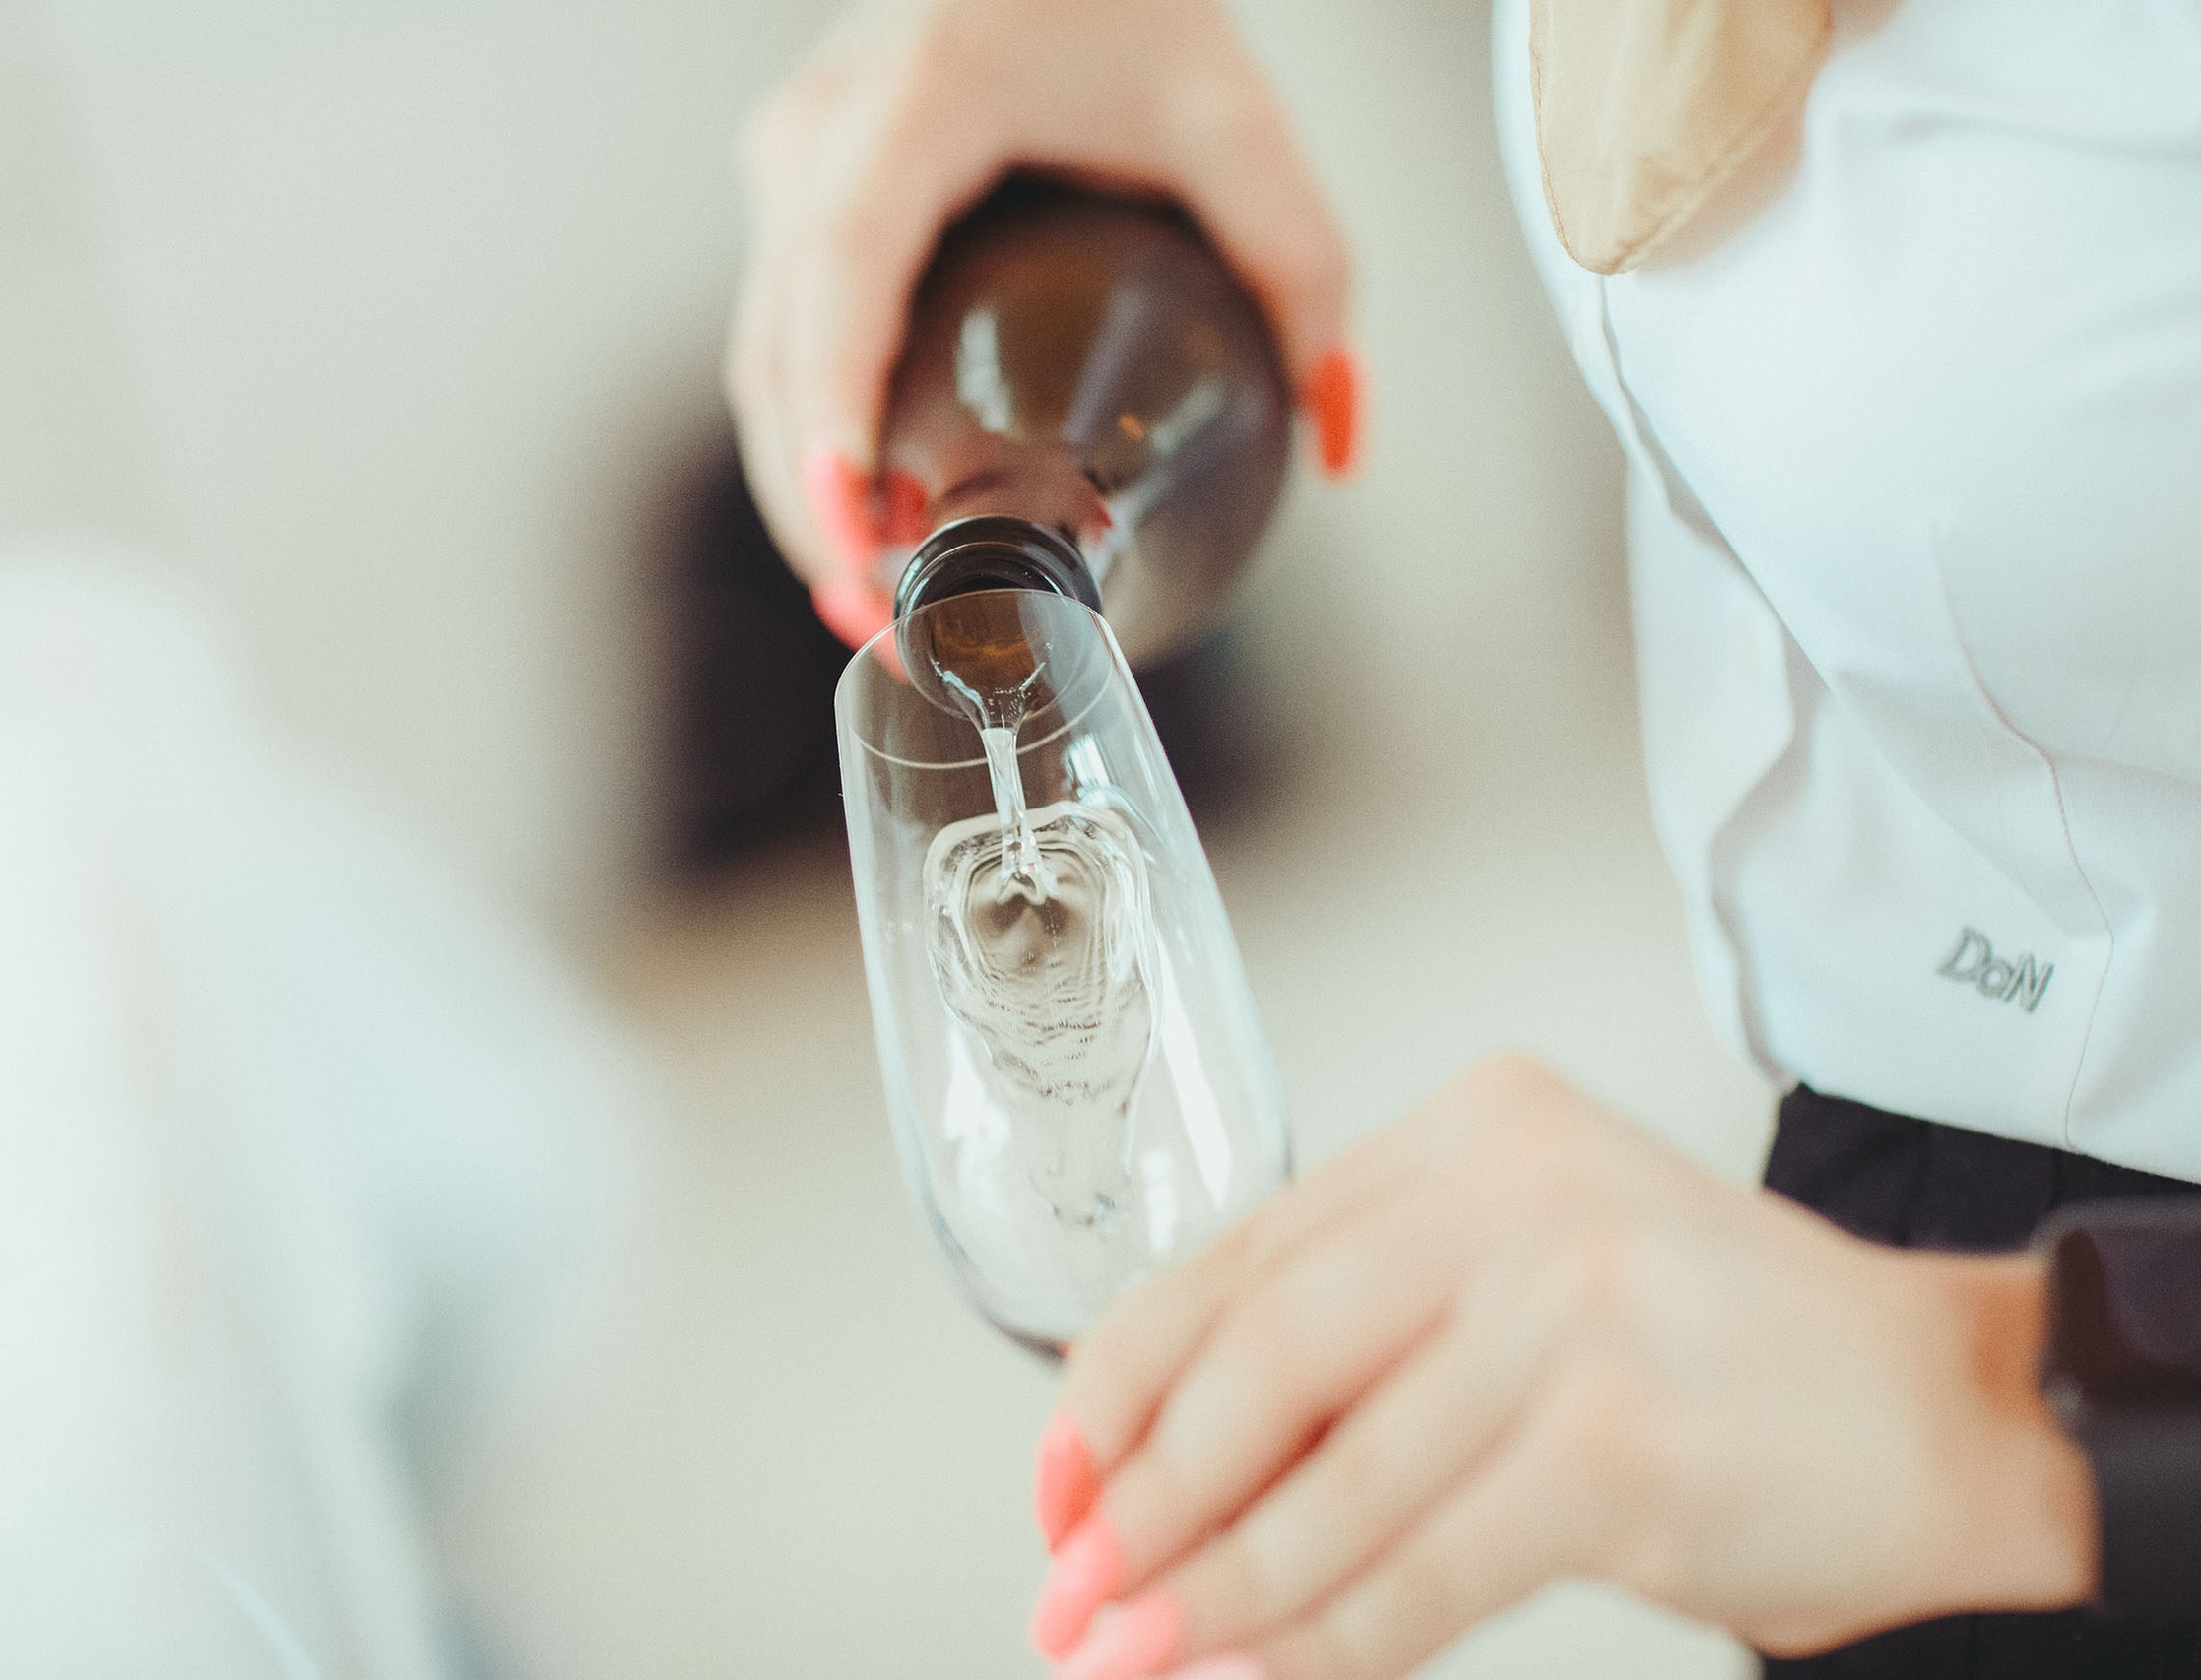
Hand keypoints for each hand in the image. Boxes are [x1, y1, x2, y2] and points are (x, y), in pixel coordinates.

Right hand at [725, 0, 1360, 643]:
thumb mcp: (1233, 120)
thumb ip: (1302, 272)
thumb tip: (1336, 435)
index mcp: (919, 104)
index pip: (848, 272)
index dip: (838, 411)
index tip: (860, 522)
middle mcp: (824, 131)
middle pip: (780, 351)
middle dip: (818, 504)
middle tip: (886, 619)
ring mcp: (793, 159)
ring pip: (760, 356)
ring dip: (801, 489)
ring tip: (870, 601)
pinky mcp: (796, 187)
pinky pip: (777, 332)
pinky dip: (806, 435)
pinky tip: (858, 515)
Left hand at [1029, 1056, 2096, 1679]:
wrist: (1950, 1408)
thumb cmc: (1723, 1348)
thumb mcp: (1530, 1273)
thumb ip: (1366, 1331)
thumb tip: (1163, 1468)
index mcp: (1468, 1129)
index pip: (1236, 1255)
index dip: (1117, 1380)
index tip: (1055, 1479)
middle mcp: (1510, 1190)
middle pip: (1255, 1355)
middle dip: (1143, 1495)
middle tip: (1075, 1588)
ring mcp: (1569, 1305)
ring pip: (1325, 1478)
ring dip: (1215, 1590)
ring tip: (1135, 1651)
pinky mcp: (1617, 1440)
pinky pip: (1420, 1570)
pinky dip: (1324, 1640)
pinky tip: (1263, 1671)